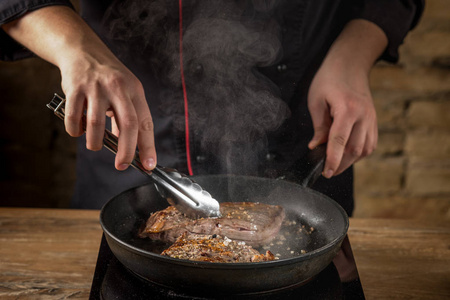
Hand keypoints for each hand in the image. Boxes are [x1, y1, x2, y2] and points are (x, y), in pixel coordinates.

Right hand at [2, 6, 156, 170]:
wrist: (82, 50)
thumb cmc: (108, 77)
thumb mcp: (125, 92)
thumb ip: (127, 118)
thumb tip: (129, 147)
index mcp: (135, 90)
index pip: (145, 122)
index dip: (148, 146)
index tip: (149, 165)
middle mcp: (118, 88)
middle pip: (128, 125)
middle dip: (126, 151)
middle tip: (122, 165)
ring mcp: (96, 87)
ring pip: (97, 125)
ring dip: (95, 143)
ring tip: (94, 145)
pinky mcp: (75, 88)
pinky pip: (75, 118)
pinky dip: (76, 131)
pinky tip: (79, 130)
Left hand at [308, 57, 376, 177]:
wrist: (350, 65)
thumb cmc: (329, 80)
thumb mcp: (316, 101)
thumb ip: (318, 126)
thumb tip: (316, 147)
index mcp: (347, 108)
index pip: (339, 141)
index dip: (332, 160)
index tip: (326, 172)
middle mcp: (364, 115)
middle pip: (354, 149)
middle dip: (340, 164)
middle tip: (327, 171)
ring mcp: (372, 119)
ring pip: (364, 149)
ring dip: (350, 161)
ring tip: (335, 164)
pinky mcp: (374, 121)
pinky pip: (370, 144)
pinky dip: (359, 153)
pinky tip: (347, 154)